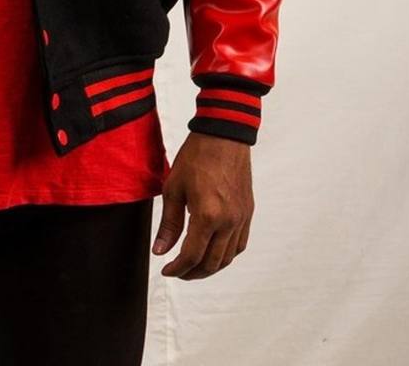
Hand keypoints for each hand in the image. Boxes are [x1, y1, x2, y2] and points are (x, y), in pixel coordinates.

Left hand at [152, 132, 253, 279]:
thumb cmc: (196, 157)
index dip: (177, 268)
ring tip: (193, 266)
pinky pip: (239, 244)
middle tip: (177, 271)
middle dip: (192, 273)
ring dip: (210, 267)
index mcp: (208, 215)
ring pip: (227, 258)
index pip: (192, 255)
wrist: (223, 136)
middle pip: (212, 263)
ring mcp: (241, 218)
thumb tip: (161, 251)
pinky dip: (225, 255)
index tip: (166, 270)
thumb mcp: (174, 188)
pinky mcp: (247, 212)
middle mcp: (229, 221)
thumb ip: (168, 224)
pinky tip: (213, 251)